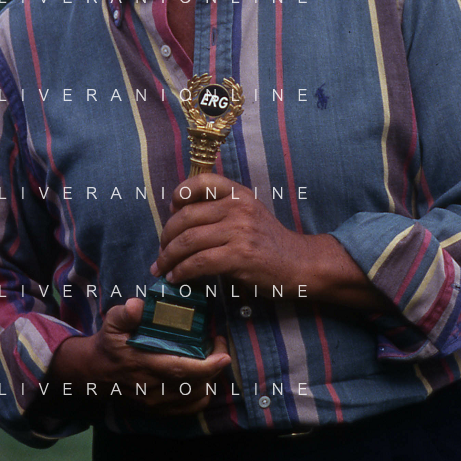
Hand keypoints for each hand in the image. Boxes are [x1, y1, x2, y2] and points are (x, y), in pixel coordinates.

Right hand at [45, 297, 231, 416]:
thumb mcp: (112, 323)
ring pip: (195, 398)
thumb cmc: (108, 344)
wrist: (93, 373)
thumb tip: (139, 305)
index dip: (207, 365)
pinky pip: (189, 409)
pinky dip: (202, 395)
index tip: (224, 353)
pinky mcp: (157, 411)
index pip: (180, 370)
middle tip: (220, 345)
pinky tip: (202, 378)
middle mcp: (151, 389)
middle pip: (194, 385)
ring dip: (210, 379)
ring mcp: (155, 404)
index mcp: (142, 365)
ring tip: (211, 359)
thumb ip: (126, 313)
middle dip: (214, 367)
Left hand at [153, 174, 387, 311]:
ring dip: (168, 258)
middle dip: (166, 237)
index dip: (180, 194)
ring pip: (188, 241)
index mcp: (239, 194)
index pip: (201, 182)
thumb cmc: (269, 243)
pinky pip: (198, 263)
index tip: (171, 211)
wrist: (299, 264)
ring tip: (161, 269)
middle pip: (186, 217)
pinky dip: (181, 272)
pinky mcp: (239, 256)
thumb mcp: (248, 215)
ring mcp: (239, 231)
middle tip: (160, 252)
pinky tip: (176, 279)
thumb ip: (220, 212)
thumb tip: (178, 224)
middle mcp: (238, 207)